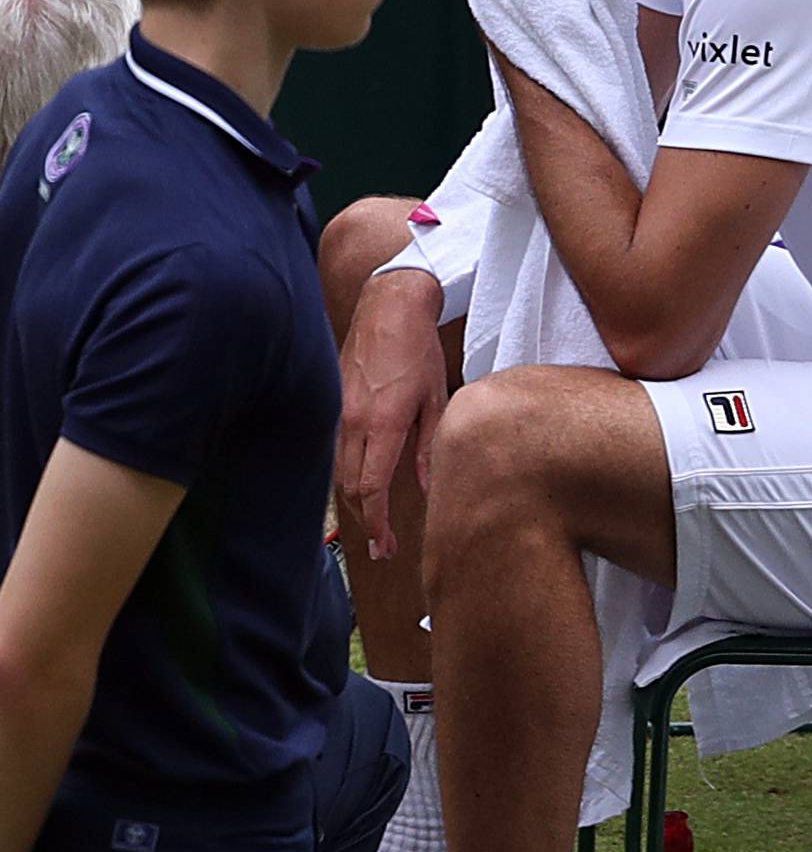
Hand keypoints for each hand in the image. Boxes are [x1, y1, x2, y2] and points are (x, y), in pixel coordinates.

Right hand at [335, 269, 447, 560]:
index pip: (371, 488)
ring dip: (357, 499)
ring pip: (342, 470)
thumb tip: (428, 487)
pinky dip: (351, 472)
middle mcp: (354, 421)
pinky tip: (366, 484)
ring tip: (376, 522)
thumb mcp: (436, 400)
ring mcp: (340, 411)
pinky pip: (339, 448)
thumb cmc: (419, 349)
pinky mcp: (335, 401)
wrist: (389, 304)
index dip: (376, 523)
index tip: (385, 546)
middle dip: (365, 520)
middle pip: (351, 487)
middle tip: (384, 545)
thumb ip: (428, 448)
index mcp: (382, 424)